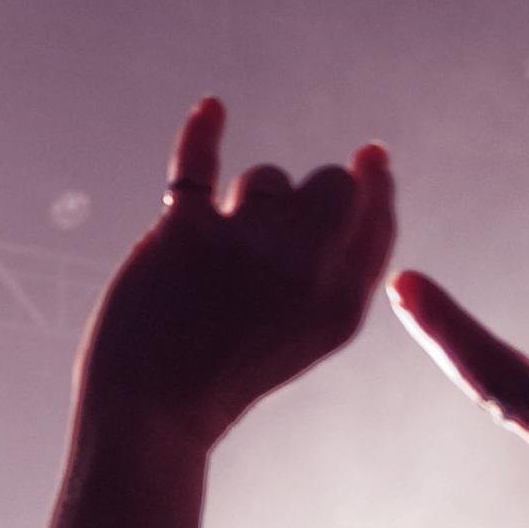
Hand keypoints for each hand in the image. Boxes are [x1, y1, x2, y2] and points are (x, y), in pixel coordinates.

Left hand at [67, 100, 396, 452]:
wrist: (152, 417)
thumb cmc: (229, 372)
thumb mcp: (312, 329)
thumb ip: (344, 262)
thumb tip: (364, 170)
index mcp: (344, 303)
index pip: (376, 218)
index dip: (372, 187)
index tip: (368, 161)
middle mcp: (305, 269)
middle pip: (329, 182)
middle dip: (306, 192)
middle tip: (271, 231)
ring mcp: (246, 246)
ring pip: (265, 179)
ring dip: (245, 201)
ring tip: (215, 260)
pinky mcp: (186, 232)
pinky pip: (197, 159)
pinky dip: (202, 131)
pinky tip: (211, 110)